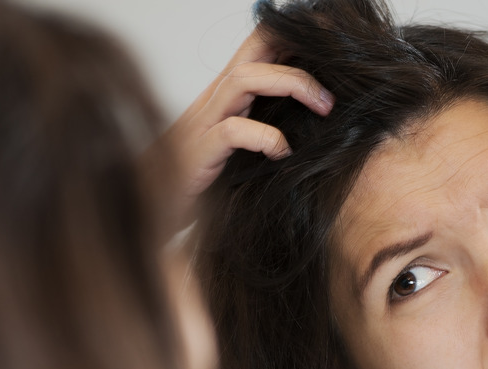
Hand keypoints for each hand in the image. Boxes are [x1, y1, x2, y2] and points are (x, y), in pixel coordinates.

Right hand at [156, 28, 334, 225]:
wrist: (152, 211)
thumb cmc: (200, 180)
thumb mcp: (241, 148)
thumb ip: (267, 126)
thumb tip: (320, 119)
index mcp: (227, 96)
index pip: (260, 48)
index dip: (295, 37)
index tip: (334, 44)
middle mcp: (215, 100)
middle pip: (253, 50)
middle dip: (297, 48)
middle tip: (335, 75)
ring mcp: (203, 123)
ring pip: (243, 79)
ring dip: (290, 84)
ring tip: (324, 107)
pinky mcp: (197, 153)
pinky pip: (232, 131)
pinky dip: (264, 136)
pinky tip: (283, 152)